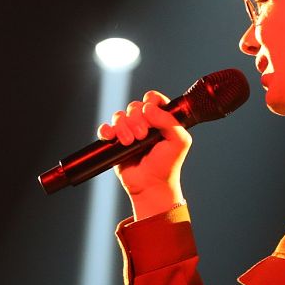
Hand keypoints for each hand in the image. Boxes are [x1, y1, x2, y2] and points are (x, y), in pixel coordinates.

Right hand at [97, 90, 191, 217]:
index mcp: (161, 119)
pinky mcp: (115, 143)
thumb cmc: (167, 165)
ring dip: (122, 127)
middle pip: (134, 106)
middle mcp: (144, 123)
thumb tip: (148, 108)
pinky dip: (106, 130)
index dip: (150, 102)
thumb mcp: (179, 141)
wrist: (150, 185)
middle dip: (136, 119)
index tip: (151, 114)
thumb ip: (169, 121)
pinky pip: (105, 128)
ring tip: (129, 142)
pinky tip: (111, 138)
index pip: (153, 99)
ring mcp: (129, 132)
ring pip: (119, 116)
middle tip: (142, 136)